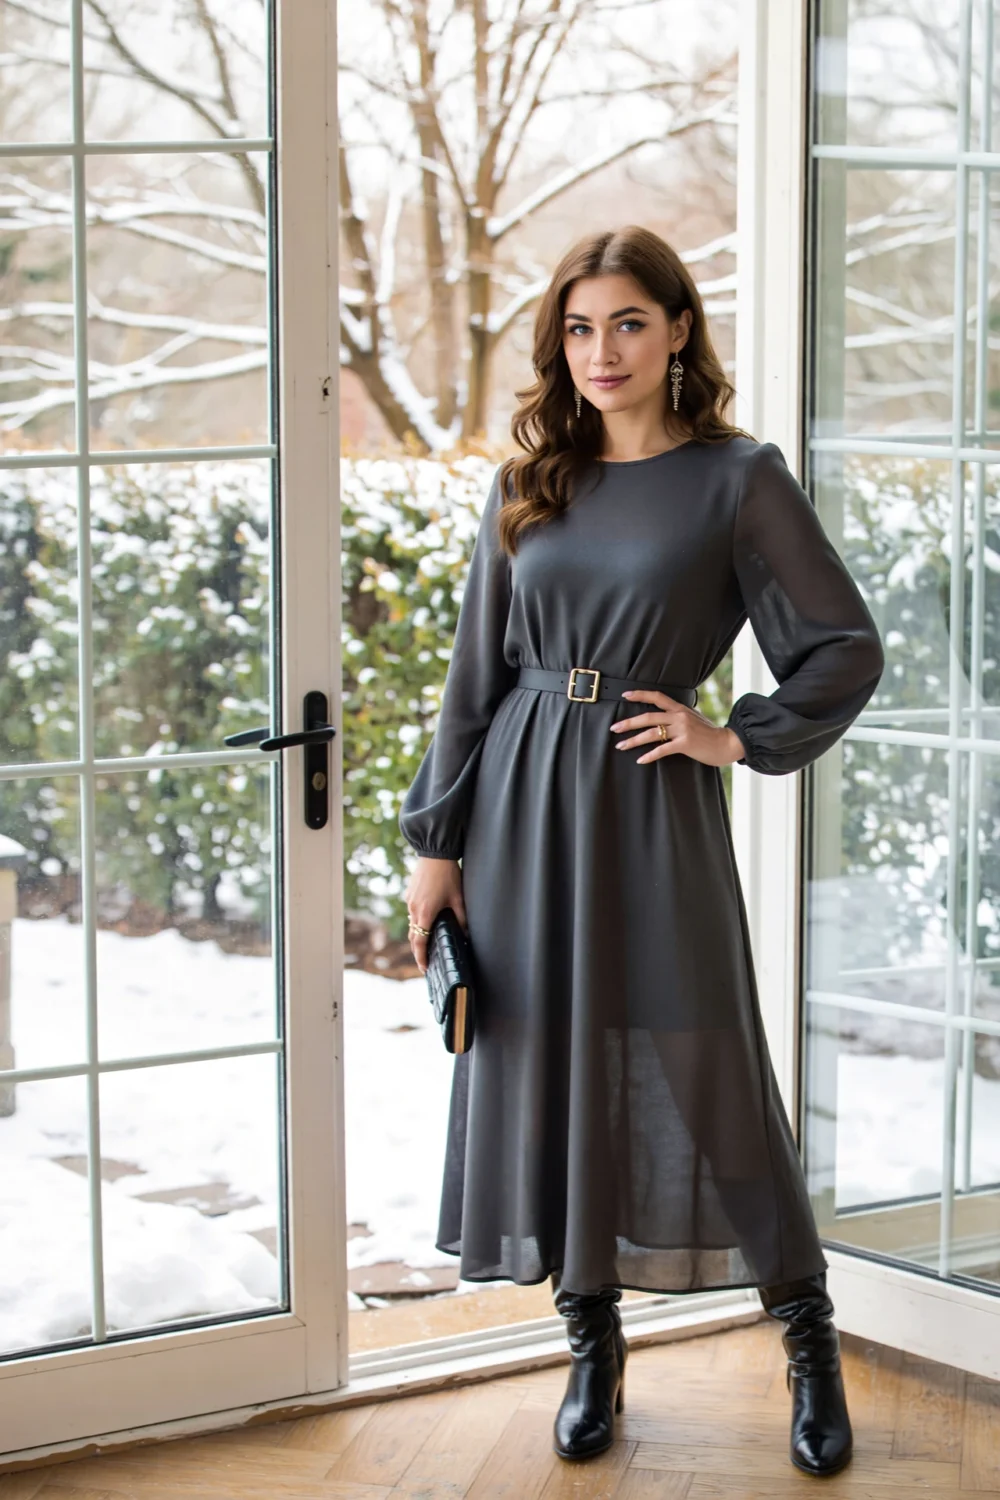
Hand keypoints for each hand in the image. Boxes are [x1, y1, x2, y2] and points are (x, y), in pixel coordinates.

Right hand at [403, 856, 467, 973]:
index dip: (421, 958)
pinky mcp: (409, 894)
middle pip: (413, 937)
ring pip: (412, 924)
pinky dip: (417, 920)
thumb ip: (462, 919)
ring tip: (427, 943)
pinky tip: (427, 919)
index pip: (419, 943)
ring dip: (418, 935)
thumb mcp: (458, 899)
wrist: (434, 854)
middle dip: (418, 951)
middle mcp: (414, 910)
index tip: (424, 969)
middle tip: (426, 961)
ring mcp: (409, 902)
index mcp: (425, 914)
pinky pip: (412, 912)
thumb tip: (467, 935)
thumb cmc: (448, 876)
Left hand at [609, 689, 745, 767]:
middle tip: (614, 728)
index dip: (640, 695)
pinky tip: (640, 760)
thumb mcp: (693, 718)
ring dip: (634, 740)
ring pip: (652, 733)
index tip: (624, 695)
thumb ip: (678, 716)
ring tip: (621, 746)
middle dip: (629, 722)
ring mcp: (682, 729)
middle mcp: (679, 716)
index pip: (657, 696)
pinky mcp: (685, 744)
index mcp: (680, 709)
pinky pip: (662, 749)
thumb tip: (664, 717)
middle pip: (648, 716)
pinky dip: (650, 755)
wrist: (727, 743)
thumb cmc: (710, 734)